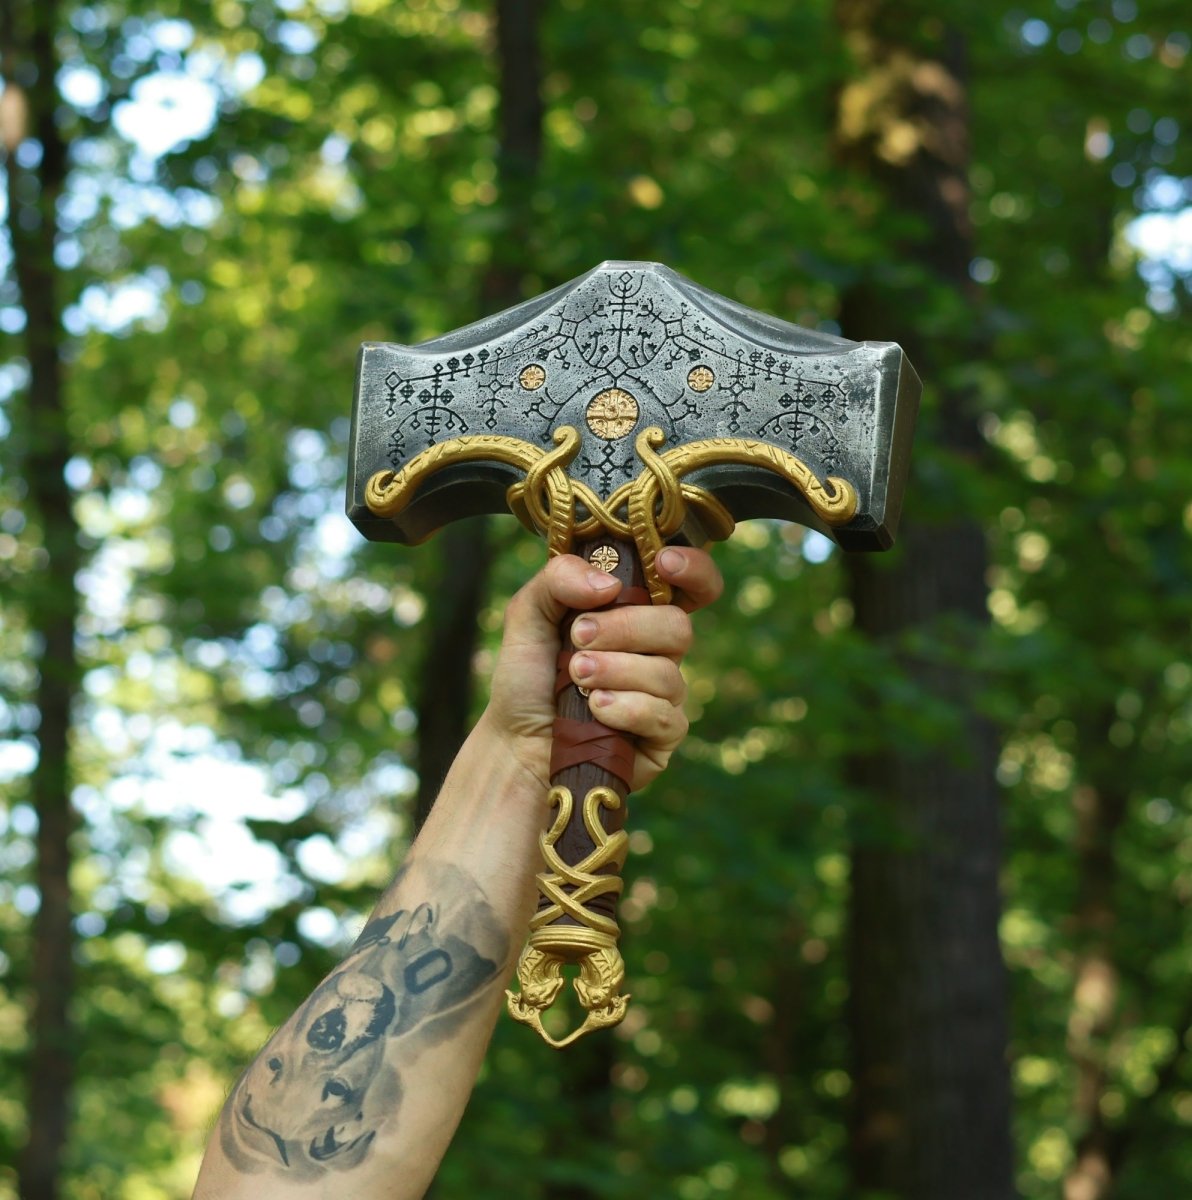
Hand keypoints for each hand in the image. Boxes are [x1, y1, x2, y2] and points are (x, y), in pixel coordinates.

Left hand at [483, 546, 723, 792]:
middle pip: (677, 625)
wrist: (516, 744)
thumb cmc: (528, 679)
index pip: (690, 584)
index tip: (664, 563)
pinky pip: (664, 716)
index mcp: (635, 613)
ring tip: (575, 678)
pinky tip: (595, 710)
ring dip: (614, 671)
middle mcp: (657, 651)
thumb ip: (559, 579)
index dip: (693, 568)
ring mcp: (664, 695)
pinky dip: (624, 709)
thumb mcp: (527, 615)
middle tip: (579, 638)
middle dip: (625, 628)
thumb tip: (610, 584)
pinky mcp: (663, 736)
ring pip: (667, 673)